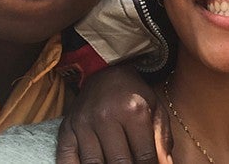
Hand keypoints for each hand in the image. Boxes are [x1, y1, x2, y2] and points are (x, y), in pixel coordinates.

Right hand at [56, 64, 172, 163]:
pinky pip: (67, 160)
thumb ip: (162, 140)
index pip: (144, 155)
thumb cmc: (135, 95)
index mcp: (133, 111)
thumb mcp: (156, 111)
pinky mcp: (66, 129)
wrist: (105, 73)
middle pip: (119, 162)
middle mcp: (106, 116)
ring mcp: (83, 124)